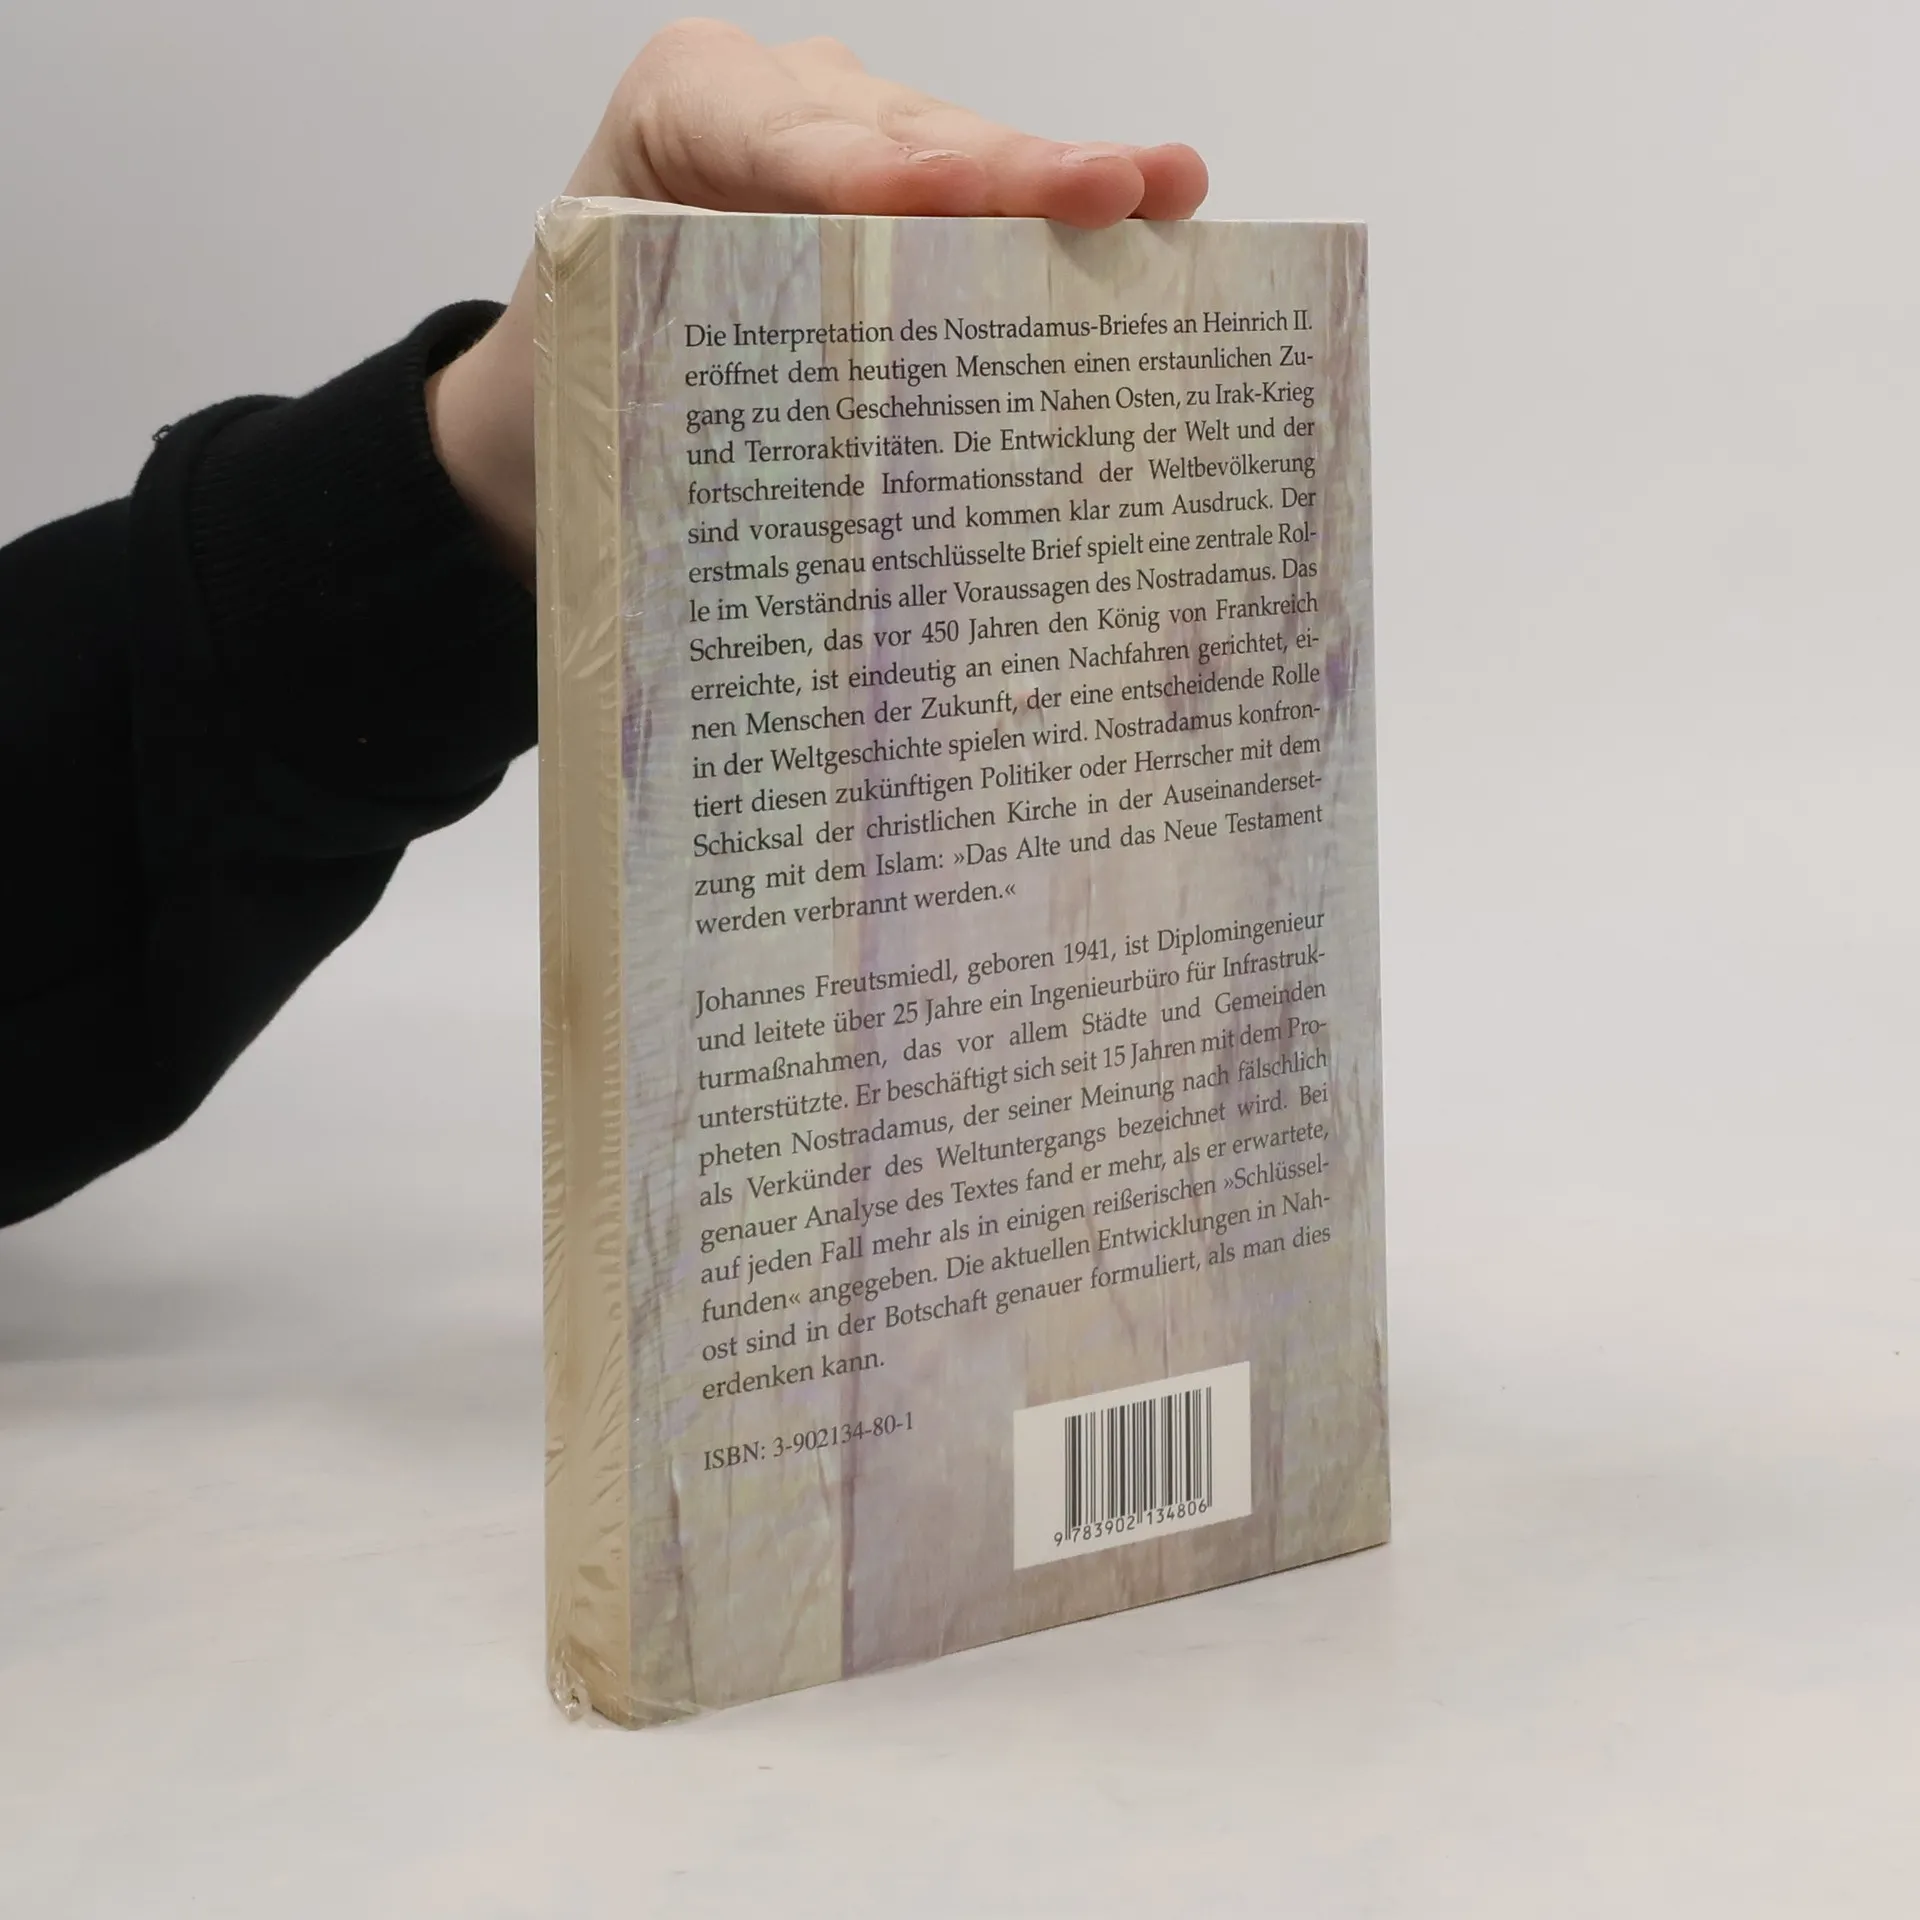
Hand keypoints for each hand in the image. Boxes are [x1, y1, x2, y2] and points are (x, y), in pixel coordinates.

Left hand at [428, 19, 1207, 572]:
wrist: (569, 384)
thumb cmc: (583, 376)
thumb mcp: (601, 369)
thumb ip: (680, 376)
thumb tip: (786, 513)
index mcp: (683, 113)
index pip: (776, 141)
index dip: (862, 170)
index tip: (938, 193)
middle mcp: (784, 104)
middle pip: (901, 139)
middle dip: (1005, 171)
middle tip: (1105, 189)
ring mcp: (860, 140)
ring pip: (964, 161)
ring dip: (1064, 189)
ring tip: (1166, 191)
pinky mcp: (913, 198)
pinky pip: (985, 209)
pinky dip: (1062, 226)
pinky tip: (1162, 208)